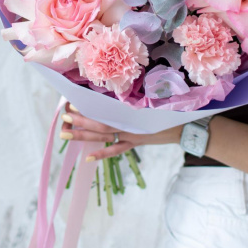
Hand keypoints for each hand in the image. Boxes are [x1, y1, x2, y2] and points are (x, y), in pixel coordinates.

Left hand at [59, 102, 182, 160]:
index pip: (105, 109)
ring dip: (84, 135)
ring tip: (66, 134)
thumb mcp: (150, 100)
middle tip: (63, 116)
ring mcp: (131, 134)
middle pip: (100, 123)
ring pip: (104, 136)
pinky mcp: (135, 142)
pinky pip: (117, 149)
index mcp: (130, 110)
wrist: (184, 126)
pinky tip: (88, 157)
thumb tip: (115, 89)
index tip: (72, 102)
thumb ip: (133, 97)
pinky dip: (103, 153)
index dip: (88, 107)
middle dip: (81, 120)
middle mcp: (128, 122)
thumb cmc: (167, 109)